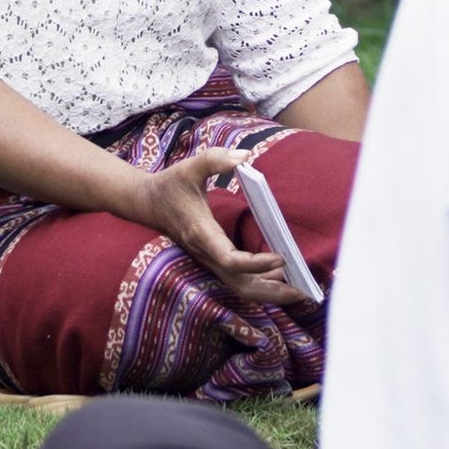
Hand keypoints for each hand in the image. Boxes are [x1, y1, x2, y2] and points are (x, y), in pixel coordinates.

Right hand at [132, 147, 291, 306]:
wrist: (147, 203)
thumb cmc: (170, 184)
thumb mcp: (190, 166)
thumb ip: (215, 159)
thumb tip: (245, 157)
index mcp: (202, 233)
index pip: (230, 260)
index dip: (256, 264)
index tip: (281, 257)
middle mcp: (206, 253)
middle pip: (239, 285)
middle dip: (270, 291)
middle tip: (301, 290)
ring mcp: (208, 259)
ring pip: (239, 287)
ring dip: (268, 291)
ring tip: (297, 288)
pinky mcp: (212, 259)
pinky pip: (237, 279)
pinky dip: (259, 283)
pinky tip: (279, 276)